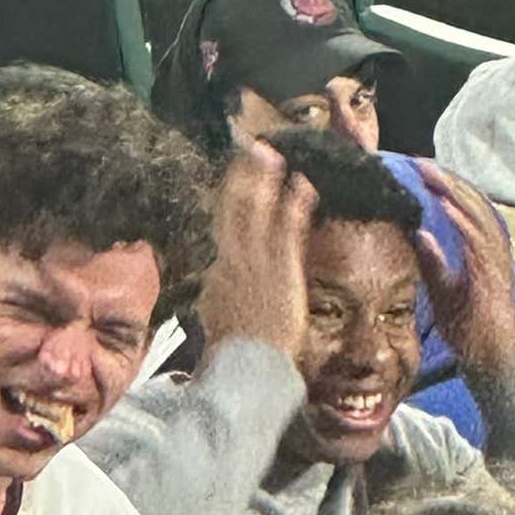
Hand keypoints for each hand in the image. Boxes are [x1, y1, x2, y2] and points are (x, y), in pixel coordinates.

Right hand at [197, 140, 318, 357]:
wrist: (244, 369)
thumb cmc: (230, 353)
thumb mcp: (212, 317)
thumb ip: (213, 294)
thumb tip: (210, 281)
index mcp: (214, 272)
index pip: (219, 226)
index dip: (226, 196)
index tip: (232, 174)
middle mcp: (230, 261)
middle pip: (234, 210)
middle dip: (242, 177)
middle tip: (250, 145)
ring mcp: (256, 264)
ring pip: (257, 213)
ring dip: (265, 181)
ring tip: (272, 152)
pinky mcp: (281, 271)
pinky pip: (288, 231)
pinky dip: (295, 206)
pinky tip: (304, 185)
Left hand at [414, 161, 514, 377]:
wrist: (488, 354)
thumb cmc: (467, 322)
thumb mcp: (442, 286)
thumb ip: (432, 260)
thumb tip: (416, 233)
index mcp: (479, 249)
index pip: (463, 210)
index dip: (446, 189)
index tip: (421, 172)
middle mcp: (490, 249)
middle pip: (471, 205)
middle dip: (447, 182)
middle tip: (421, 163)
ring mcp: (494, 260)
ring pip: (476, 216)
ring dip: (454, 193)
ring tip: (431, 175)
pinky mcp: (491, 274)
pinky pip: (478, 242)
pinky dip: (462, 222)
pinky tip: (446, 206)